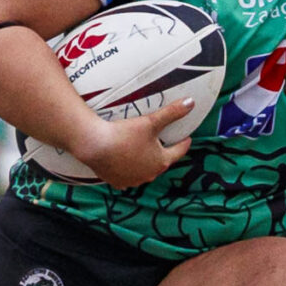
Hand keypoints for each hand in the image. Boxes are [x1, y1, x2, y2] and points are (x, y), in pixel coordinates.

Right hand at [70, 98, 197, 189]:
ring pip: (144, 171)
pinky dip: (128, 171)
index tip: (186, 138)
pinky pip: (127, 178)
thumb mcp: (151, 121)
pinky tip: (126, 165)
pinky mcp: (117, 183)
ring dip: (145, 163)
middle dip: (163, 153)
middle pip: (161, 162)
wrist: (95, 145)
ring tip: (144, 152)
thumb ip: (172, 113)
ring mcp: (133, 181)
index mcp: (161, 162)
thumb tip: (190, 102)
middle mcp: (149, 175)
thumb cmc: (124, 134)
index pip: (178, 152)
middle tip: (163, 142)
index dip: (183, 143)